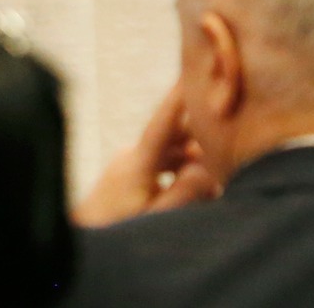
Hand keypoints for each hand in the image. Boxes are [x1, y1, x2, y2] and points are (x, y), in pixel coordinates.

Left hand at [73, 81, 218, 226]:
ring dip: (193, 161)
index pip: (163, 123)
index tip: (191, 74)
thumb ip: (183, 194)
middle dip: (201, 137)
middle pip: (173, 137)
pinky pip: (161, 163)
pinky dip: (181, 170)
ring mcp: (129, 162)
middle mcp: (132, 155)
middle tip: (229, 136)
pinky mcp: (128, 172)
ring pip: (169, 152)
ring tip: (221, 177)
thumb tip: (206, 169)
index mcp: (137, 162)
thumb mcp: (155, 218)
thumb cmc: (118, 230)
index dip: (178, 98)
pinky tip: (200, 189)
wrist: (83, 240)